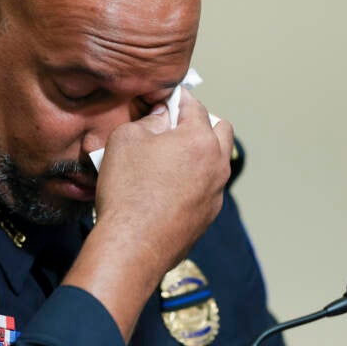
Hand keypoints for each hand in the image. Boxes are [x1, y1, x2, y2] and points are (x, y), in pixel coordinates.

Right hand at [63, 88, 233, 340]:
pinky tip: (165, 189)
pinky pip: (206, 188)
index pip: (196, 106)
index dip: (177, 100)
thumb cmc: (127, 189)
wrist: (132, 246)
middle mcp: (217, 165)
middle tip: (171, 128)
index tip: (164, 101)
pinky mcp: (207, 217)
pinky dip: (193, 181)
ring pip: (216, 161)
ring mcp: (216, 194)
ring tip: (167, 160)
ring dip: (199, 153)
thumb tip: (161, 118)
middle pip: (221, 130)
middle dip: (200, 123)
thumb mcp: (125, 140)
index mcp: (200, 140)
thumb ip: (147, 120)